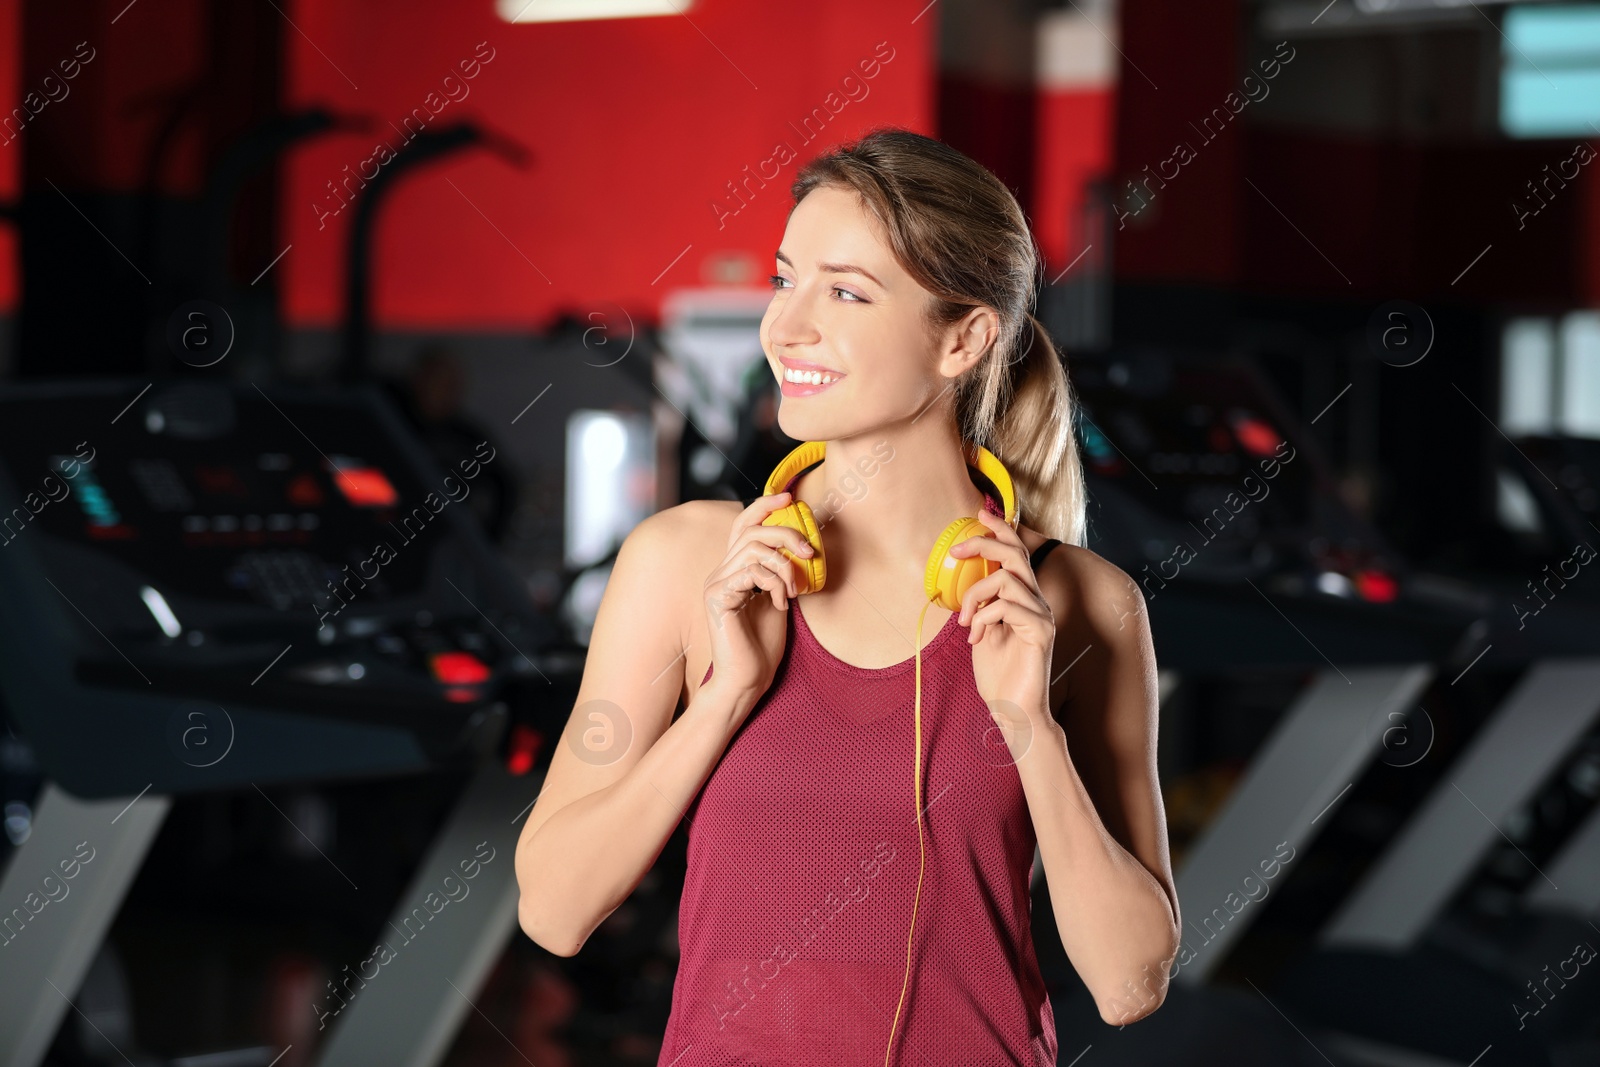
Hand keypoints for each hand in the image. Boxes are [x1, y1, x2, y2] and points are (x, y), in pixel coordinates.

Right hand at [702, 492, 812, 718]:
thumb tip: (803, 546)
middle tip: (810, 553)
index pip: (744, 523)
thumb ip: (782, 573)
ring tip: (794, 590)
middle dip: (787, 533)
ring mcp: (716, 583)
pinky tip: (781, 604)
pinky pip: (752, 570)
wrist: (747, 680)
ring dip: (785, 566)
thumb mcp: (780, 600)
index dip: (765, 505)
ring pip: (754, 547)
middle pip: (752, 528)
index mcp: (734, 569)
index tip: (790, 497)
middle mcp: (720, 571)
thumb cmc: (763, 646)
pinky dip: (775, 583)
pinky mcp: (718, 596)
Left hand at [949, 510, 1055, 722]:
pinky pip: (1008, 606)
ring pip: (1007, 579)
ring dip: (976, 595)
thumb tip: (967, 580)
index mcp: (1023, 598)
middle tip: (957, 551)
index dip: (1001, 529)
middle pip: (1015, 554)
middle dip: (985, 543)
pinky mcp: (1041, 632)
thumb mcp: (982, 630)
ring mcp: (1041, 616)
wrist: (1012, 710)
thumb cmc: (998, 674)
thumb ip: (981, 604)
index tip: (978, 514)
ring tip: (965, 621)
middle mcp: (1037, 602)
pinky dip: (984, 617)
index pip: (1016, 553)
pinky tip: (976, 637)